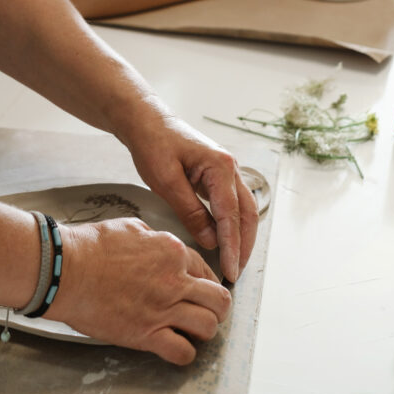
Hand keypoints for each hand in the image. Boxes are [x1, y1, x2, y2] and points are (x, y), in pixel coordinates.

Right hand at [50, 216, 230, 363]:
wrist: (67, 270)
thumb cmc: (91, 246)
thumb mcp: (131, 227)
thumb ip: (154, 238)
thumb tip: (159, 246)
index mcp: (171, 250)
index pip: (206, 269)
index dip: (207, 281)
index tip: (203, 289)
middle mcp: (174, 279)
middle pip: (219, 299)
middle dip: (217, 306)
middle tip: (207, 311)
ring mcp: (163, 309)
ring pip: (208, 326)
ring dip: (204, 330)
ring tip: (193, 331)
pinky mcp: (146, 335)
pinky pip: (183, 352)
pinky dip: (184, 353)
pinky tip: (175, 346)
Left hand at [120, 113, 257, 283]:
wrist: (146, 120)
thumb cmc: (153, 144)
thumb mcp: (166, 181)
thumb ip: (190, 212)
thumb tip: (211, 241)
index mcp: (220, 166)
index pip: (231, 214)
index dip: (232, 245)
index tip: (231, 271)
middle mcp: (230, 166)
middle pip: (247, 213)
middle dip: (244, 245)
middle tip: (236, 273)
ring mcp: (226, 169)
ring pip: (243, 208)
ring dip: (241, 235)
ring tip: (234, 262)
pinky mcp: (217, 174)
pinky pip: (231, 202)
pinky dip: (231, 223)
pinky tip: (224, 239)